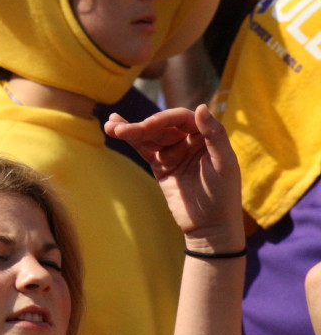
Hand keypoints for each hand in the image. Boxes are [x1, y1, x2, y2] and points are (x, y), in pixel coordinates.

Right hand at [104, 105, 244, 252]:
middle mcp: (189, 140)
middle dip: (142, 126)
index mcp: (206, 136)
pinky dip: (130, 139)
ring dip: (130, 129)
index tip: (147, 125)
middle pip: (162, 126)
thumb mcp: (224, 164)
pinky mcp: (161, 165)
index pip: (182, 118)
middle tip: (123, 130)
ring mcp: (173, 152)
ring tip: (111, 126)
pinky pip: (144, 148)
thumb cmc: (224, 196)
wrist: (211, 227)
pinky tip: (115, 127)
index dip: (164, 118)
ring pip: (149, 136)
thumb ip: (214, 135)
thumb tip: (200, 106)